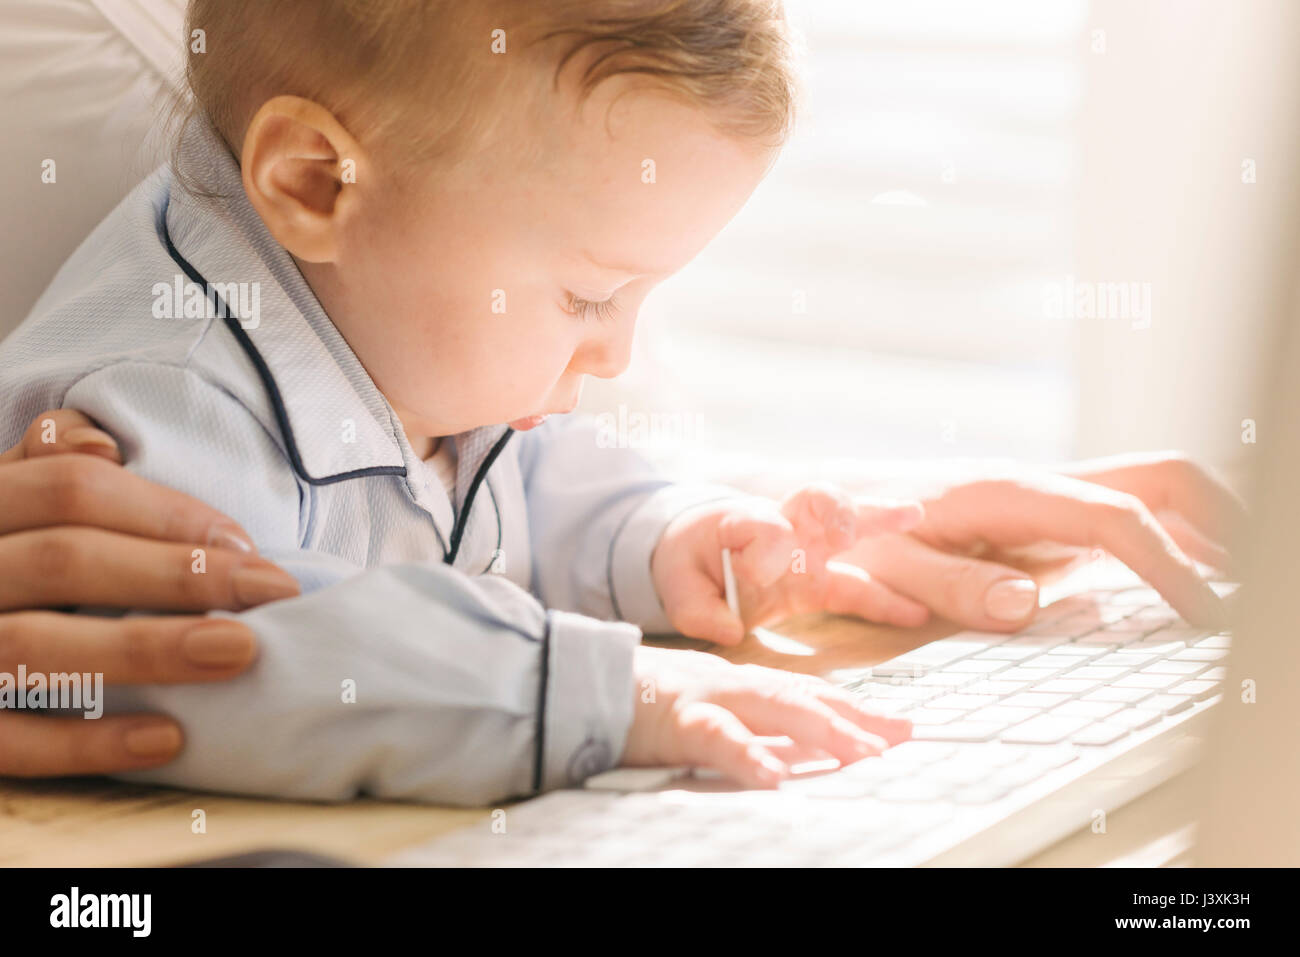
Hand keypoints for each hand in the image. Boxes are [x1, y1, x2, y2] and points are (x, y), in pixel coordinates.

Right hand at [0, 409, 299, 776]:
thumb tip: (100, 445)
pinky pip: (7, 744)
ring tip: (239, 650)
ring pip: (32, 646)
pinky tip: (167, 738)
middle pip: (63, 561)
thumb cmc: (8, 561)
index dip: (164, 513)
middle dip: (177, 575)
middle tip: (273, 591)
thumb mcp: (13, 500)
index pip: (70, 489)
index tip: (246, 544)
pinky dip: (86, 742)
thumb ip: (49, 465)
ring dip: (144, 649)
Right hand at [623, 645, 910, 786]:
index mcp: (739, 681)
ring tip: (863, 753)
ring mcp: (707, 695)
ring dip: (824, 730)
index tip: (898, 725)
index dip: (855, 707)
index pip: (808, 691)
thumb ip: (744, 728)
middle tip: (901, 738)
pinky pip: (717, 737)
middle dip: (856, 717)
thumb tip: (788, 758)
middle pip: (805, 697)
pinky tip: (775, 776)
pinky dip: (748, 755)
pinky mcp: (677, 718)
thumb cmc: (638, 701)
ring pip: (775, 708)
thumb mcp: (701, 711)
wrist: (578, 679)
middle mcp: (732, 681)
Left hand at [651, 483, 926, 643]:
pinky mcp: (818, 580)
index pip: (762, 524)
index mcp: (742, 522)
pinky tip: (916, 613)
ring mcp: (806, 550)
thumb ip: (697, 608)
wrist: (699, 558)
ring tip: (912, 514)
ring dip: (878, 520)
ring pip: (848, 525)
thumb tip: (728, 629)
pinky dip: (885, 600)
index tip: (751, 575)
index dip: (763, 547)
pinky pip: (855, 587)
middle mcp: (782, 526)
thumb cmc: (689, 563)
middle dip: (835, 511)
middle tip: (845, 533)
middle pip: (816, 499)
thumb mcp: (678, 586)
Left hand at [837, 452, 1243, 631]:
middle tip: (1250, 582)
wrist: (830, 505)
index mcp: (1009, 493)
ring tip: (1236, 585)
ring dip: (1204, 529)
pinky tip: (1187, 584)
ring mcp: (1049, 503)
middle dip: (1220, 518)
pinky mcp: (1046, 523)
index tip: (1206, 615)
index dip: (1169, 564)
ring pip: (1152, 493)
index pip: (1116, 518)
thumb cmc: (850, 533)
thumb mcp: (883, 561)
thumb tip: (1024, 603)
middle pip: (1160, 477)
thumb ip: (948, 582)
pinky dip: (1169, 545)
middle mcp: (1040, 488)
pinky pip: (1125, 522)